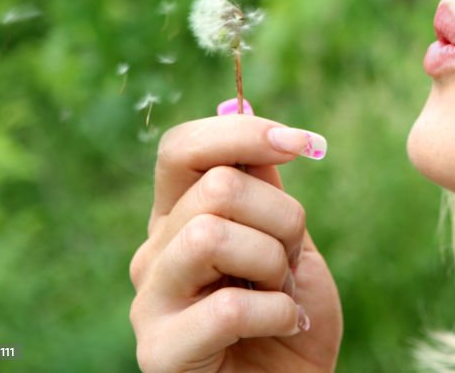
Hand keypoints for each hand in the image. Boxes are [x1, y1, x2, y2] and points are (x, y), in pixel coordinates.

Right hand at [129, 102, 341, 371]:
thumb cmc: (289, 319)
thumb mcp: (287, 240)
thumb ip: (263, 184)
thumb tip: (243, 105)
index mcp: (180, 216)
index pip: (182, 146)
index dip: (244, 132)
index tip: (306, 144)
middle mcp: (154, 251)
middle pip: (216, 186)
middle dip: (283, 217)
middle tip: (293, 259)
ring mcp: (149, 301)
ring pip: (210, 234)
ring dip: (273, 263)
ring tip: (283, 293)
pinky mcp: (158, 352)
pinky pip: (225, 307)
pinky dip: (277, 313)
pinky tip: (286, 327)